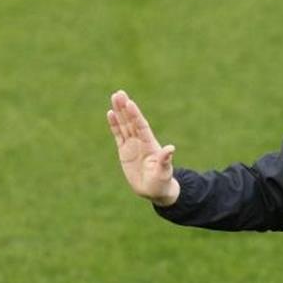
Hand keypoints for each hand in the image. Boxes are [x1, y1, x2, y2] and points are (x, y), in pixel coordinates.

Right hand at [106, 90, 179, 205]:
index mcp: (150, 145)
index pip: (141, 126)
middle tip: (118, 93)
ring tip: (114, 97)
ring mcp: (132, 145)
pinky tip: (110, 113)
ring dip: (119, 112)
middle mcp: (141, 142)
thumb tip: (171, 148)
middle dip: (125, 108)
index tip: (129, 103)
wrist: (154, 190)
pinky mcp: (124, 151)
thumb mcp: (163, 172)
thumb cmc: (161, 182)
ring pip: (124, 125)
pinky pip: (118, 135)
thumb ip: (165, 160)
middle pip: (131, 122)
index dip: (135, 115)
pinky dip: (114, 125)